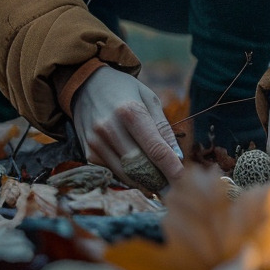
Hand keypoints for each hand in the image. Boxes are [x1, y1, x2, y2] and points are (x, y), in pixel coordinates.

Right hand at [71, 66, 184, 184]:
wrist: (86, 84)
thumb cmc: (124, 90)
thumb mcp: (149, 99)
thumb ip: (163, 128)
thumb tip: (177, 157)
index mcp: (130, 111)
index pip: (154, 148)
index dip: (171, 167)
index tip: (183, 179)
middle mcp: (109, 128)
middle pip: (140, 166)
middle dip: (159, 179)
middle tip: (173, 185)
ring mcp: (96, 142)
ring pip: (125, 174)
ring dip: (144, 182)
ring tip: (159, 182)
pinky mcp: (88, 152)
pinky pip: (112, 172)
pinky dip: (127, 176)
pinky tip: (138, 174)